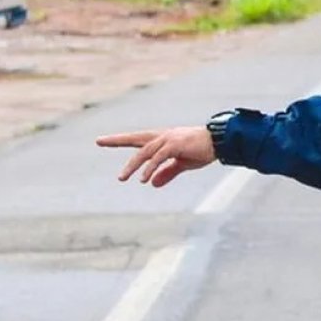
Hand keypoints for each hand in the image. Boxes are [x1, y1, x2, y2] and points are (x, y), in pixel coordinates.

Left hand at [97, 126, 216, 186]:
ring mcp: (169, 139)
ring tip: (122, 178)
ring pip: (145, 152)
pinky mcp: (176, 145)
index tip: (103, 140)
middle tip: (100, 141)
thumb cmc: (202, 150)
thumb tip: (152, 184)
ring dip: (133, 165)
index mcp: (163, 140)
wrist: (220, 143)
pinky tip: (144, 179)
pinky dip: (150, 168)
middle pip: (136, 139)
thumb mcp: (182, 164)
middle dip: (117, 140)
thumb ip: (167, 173)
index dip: (121, 140)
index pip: (138, 140)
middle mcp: (163, 136)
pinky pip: (159, 158)